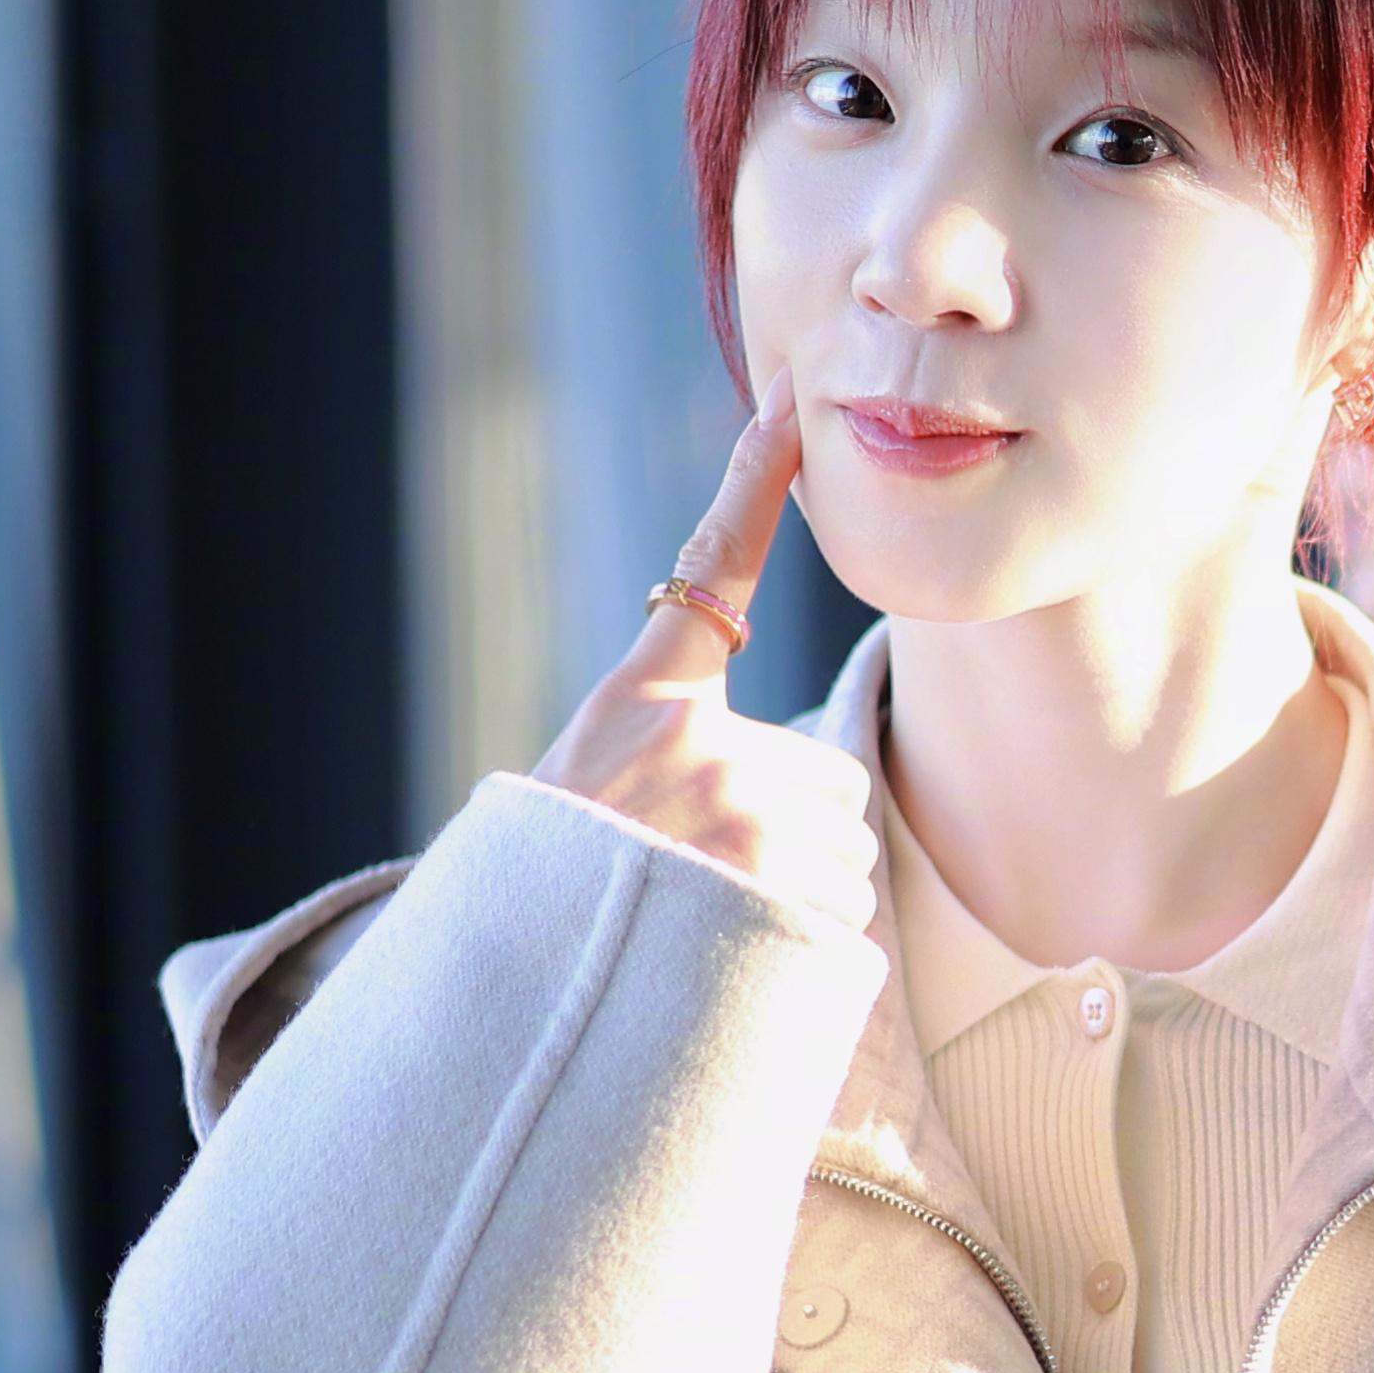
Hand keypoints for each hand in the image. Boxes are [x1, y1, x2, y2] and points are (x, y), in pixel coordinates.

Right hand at [530, 375, 880, 935]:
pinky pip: (846, 907)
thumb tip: (793, 770)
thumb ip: (684, 746)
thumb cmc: (562, 878)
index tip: (784, 396)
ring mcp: (742, 818)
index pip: (712, 566)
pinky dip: (816, 933)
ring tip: (720, 907)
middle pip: (831, 774)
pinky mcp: (774, 890)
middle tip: (713, 867)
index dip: (755, 476)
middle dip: (797, 827)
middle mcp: (701, 744)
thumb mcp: (597, 784)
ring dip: (807, 884)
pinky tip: (744, 947)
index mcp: (647, 701)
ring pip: (847, 848)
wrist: (526, 977)